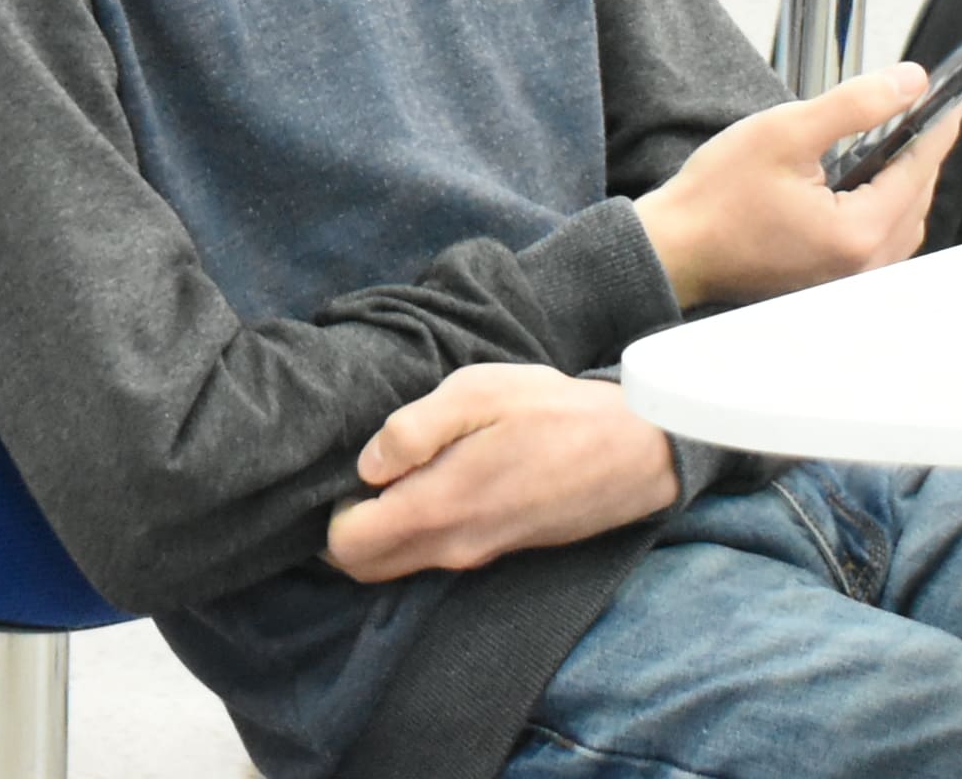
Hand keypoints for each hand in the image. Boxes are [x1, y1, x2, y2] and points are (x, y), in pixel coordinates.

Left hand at [323, 365, 680, 582]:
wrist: (633, 451)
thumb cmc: (552, 413)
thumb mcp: (478, 393)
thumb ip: (413, 429)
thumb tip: (366, 465)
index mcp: (441, 508)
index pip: (349, 548)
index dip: (329, 515)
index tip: (340, 475)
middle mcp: (455, 547)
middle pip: (367, 568)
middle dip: (345, 531)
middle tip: (358, 477)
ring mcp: (480, 555)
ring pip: (401, 565)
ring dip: (380, 532)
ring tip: (392, 473)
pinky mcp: (499, 551)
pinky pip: (434, 556)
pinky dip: (412, 532)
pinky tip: (427, 483)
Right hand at [632, 63, 954, 309]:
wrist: (673, 247)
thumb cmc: (715, 198)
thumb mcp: (785, 132)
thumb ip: (854, 105)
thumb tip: (908, 83)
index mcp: (857, 233)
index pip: (917, 172)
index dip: (937, 130)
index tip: (952, 102)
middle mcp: (860, 267)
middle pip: (915, 202)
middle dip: (921, 158)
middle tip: (922, 117)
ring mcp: (845, 280)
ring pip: (900, 226)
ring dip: (902, 186)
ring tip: (891, 147)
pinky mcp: (829, 281)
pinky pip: (877, 243)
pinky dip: (880, 209)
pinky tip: (861, 185)